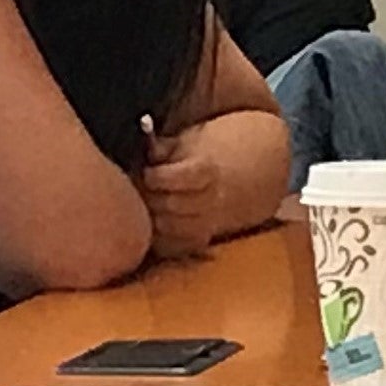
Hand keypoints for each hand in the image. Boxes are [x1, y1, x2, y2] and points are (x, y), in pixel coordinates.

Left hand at [135, 116, 283, 260]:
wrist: (249, 169)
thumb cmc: (211, 148)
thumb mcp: (191, 138)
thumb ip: (166, 147)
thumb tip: (147, 152)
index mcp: (211, 171)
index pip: (186, 178)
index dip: (161, 177)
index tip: (148, 172)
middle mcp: (214, 200)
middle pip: (174, 205)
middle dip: (150, 197)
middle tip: (136, 188)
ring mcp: (210, 223)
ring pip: (173, 229)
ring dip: (152, 218)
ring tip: (143, 204)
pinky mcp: (203, 239)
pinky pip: (178, 247)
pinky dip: (161, 238)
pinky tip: (153, 223)